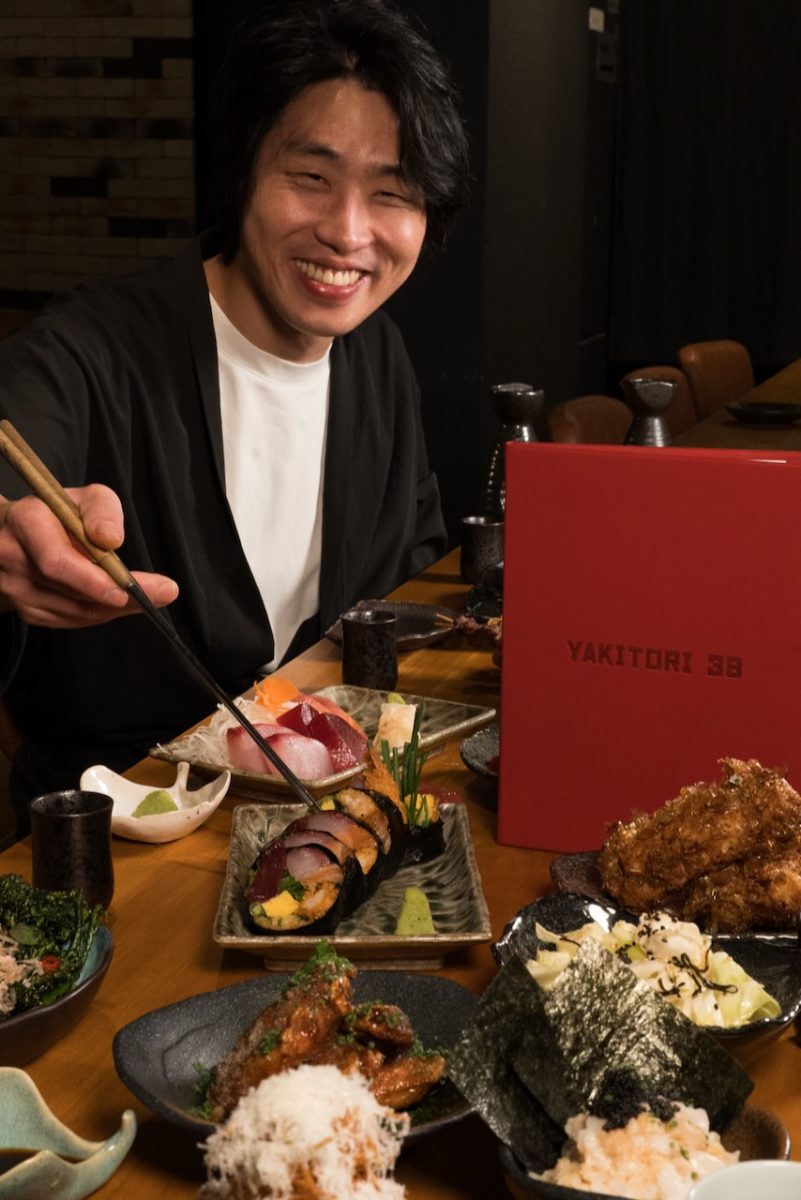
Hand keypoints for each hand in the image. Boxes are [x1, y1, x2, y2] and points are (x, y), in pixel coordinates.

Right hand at [0, 484, 178, 628]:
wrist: (22, 532)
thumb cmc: (60, 512)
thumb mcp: (88, 497)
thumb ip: (103, 511)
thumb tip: (110, 540)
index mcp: (25, 522)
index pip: (56, 561)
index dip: (93, 581)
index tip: (128, 588)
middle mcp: (12, 557)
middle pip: (69, 591)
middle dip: (120, 597)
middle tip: (161, 594)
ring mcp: (14, 587)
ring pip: (73, 611)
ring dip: (114, 608)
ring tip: (144, 597)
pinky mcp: (25, 609)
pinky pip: (69, 620)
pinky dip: (98, 613)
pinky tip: (114, 601)